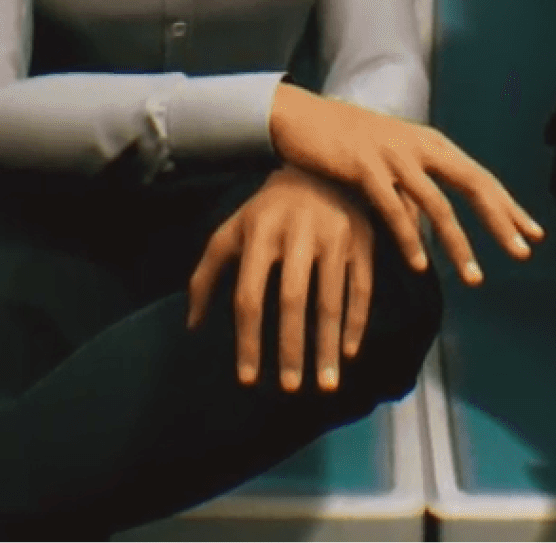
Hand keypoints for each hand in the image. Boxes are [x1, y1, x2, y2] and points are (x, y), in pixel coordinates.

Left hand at [184, 167, 374, 391]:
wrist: (318, 166)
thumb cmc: (265, 211)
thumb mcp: (231, 233)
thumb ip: (206, 276)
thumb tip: (194, 326)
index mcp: (260, 234)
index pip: (250, 296)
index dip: (247, 340)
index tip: (247, 379)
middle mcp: (298, 234)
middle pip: (292, 301)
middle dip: (290, 349)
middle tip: (289, 388)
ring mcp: (334, 236)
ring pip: (331, 301)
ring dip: (327, 347)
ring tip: (324, 385)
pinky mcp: (362, 240)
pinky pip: (361, 289)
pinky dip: (356, 323)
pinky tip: (347, 353)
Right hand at [267, 83, 542, 285]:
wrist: (300, 117)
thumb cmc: (346, 145)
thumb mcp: (389, 165)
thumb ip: (412, 195)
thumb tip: (430, 233)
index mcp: (430, 145)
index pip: (481, 178)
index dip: (509, 207)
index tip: (534, 234)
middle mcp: (420, 147)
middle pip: (472, 186)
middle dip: (501, 221)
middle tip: (524, 253)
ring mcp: (394, 156)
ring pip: (437, 204)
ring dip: (459, 244)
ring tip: (475, 278)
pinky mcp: (364, 167)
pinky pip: (393, 209)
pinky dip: (409, 239)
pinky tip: (419, 266)